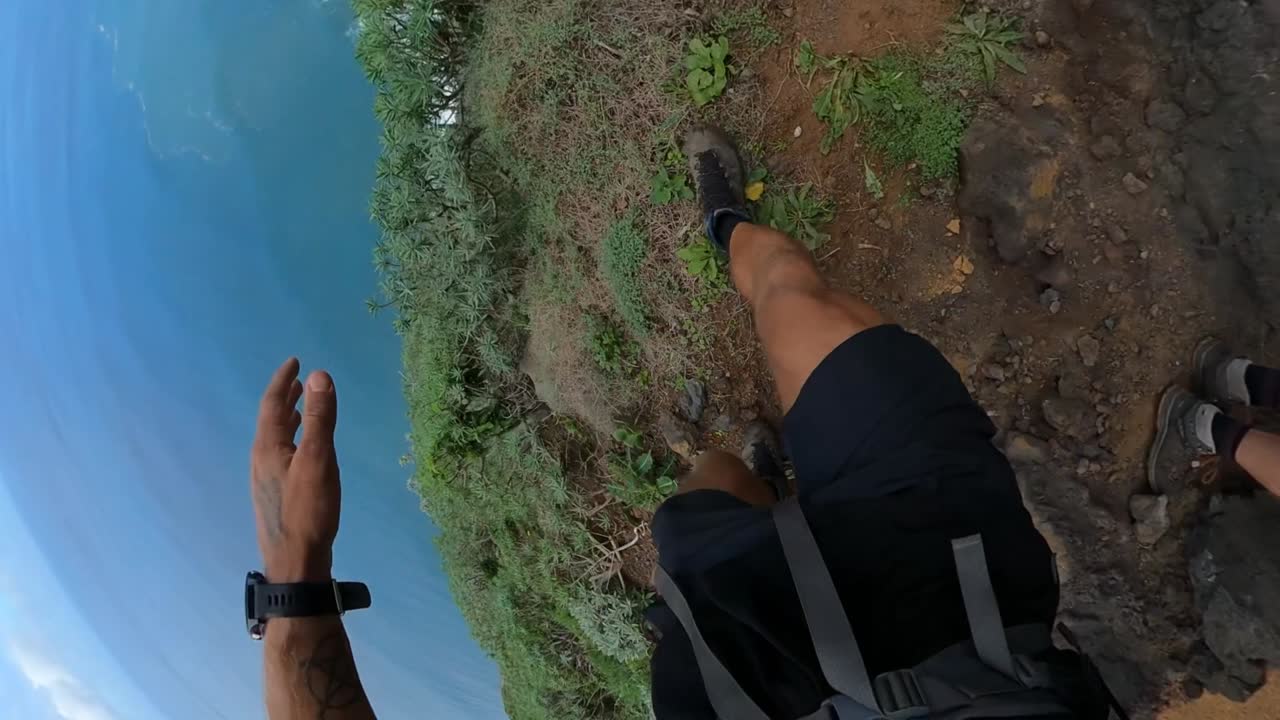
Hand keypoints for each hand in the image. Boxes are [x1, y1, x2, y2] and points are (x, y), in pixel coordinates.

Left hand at [251, 358, 341, 582]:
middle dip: (285, 398)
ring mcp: (267, 479)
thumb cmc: (308, 510)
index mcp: (268, 448)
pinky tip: (303, 451)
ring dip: (288, 419)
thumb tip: (319, 375)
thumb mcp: (319, 460)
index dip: (283, 381)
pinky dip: (292, 440)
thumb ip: (321, 418)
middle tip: (298, 380)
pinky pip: (281, 454)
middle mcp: (262, 460)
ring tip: (302, 408)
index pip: (272, 404)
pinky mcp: (276, 494)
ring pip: (276, 439)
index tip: (294, 361)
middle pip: (271, 420)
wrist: (295, 562)